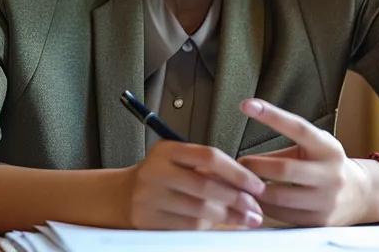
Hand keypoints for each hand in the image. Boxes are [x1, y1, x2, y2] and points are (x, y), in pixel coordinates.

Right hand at [123, 140, 266, 229]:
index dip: (238, 173)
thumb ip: (207, 168)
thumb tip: (247, 185)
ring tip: (244, 219)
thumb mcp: (177, 161)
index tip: (256, 185)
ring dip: (227, 217)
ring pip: (198, 211)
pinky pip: (186, 227)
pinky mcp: (148, 220)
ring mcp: (149, 197)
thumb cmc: (159, 177)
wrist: (122, 195)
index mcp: (167, 150)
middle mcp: (156, 171)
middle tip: (255, 208)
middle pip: (206, 186)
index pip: (209, 157)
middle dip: (237, 200)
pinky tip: (220, 226)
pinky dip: (208, 228)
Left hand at [237, 98, 378, 226]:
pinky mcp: (319, 220)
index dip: (271, 116)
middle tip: (239, 163)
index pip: (298, 127)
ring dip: (254, 189)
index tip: (247, 104)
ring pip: (279, 196)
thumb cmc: (325, 164)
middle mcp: (330, 173)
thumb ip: (283, 150)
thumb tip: (242, 160)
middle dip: (255, 166)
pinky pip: (282, 215)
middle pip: (283, 169)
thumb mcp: (313, 149)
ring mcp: (327, 199)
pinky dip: (263, 206)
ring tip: (243, 183)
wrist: (360, 195)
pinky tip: (255, 200)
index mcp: (327, 147)